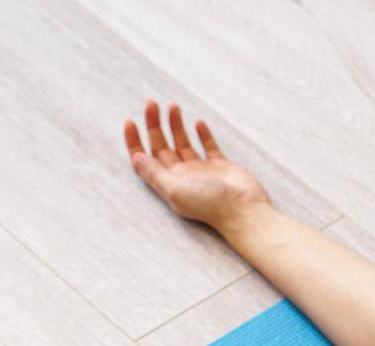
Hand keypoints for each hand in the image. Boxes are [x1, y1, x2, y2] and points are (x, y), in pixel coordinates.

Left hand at [123, 98, 270, 229]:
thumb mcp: (174, 189)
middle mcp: (183, 176)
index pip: (145, 159)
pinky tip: (198, 123)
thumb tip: (136, 158)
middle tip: (152, 104)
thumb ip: (154, 173)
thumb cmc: (209, 204)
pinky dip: (202, 134)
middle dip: (154, 125)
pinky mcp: (221, 167)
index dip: (134, 141)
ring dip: (175, 125)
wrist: (244, 211)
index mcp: (169, 183)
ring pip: (183, 143)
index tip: (130, 121)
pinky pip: (209, 147)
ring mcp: (202, 171)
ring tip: (173, 107)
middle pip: (162, 147)